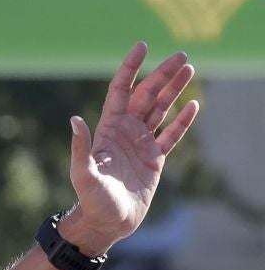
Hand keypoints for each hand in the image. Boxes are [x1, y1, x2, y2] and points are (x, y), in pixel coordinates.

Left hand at [62, 42, 199, 254]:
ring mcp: (140, 144)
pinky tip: (194, 104)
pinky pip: (171, 134)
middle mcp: (125, 132)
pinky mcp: (154, 158)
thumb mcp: (83, 174)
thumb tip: (75, 120)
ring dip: (174, 90)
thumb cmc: (92, 200)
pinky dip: (183, 121)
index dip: (130, 68)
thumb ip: (79, 148)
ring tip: (190, 69)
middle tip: (181, 55)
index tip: (141, 46)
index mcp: (108, 130)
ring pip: (161, 109)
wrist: (107, 223)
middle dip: (162, 74)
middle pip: (146, 95)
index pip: (120, 91)